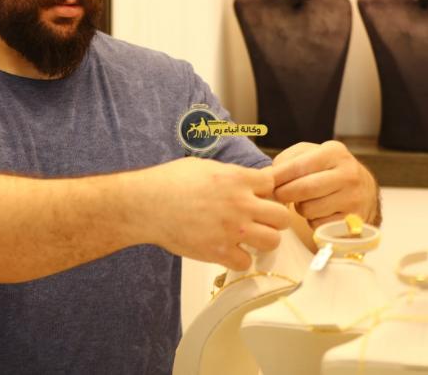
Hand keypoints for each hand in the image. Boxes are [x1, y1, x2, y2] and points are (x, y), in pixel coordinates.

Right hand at [138, 157, 290, 270]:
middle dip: (272, 218)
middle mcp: (240, 204)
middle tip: (259, 219)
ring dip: (262, 239)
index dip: (265, 192)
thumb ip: (230, 174)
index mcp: (236, 179)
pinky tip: (229, 251)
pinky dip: (239, 259)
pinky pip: (246, 262)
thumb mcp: (204, 166)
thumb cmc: (168, 182)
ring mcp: (232, 230)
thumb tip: (243, 180)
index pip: (272, 186)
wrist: (146, 204)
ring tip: (248, 237)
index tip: (257, 197)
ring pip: (272, 241)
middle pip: (282, 216)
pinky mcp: (219, 251)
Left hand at [264, 141, 379, 228]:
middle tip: (277, 195)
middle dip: (284, 194)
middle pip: (303, 189)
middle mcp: (348, 174)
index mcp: (335, 152)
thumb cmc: (327, 170)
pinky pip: (319, 225)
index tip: (266, 183)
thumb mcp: (311, 154)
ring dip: (299, 208)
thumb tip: (266, 175)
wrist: (363, 191)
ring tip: (304, 201)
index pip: (298, 166)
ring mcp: (353, 199)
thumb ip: (287, 160)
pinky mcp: (354, 221)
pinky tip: (318, 212)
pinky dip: (312, 221)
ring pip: (309, 209)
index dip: (277, 177)